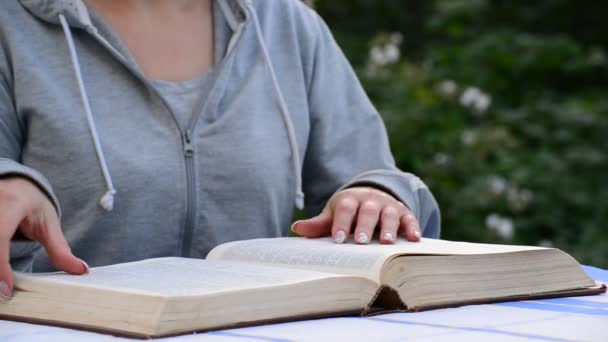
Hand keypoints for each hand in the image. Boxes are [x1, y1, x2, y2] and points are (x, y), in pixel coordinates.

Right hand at [0, 177, 87, 299]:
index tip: (6, 290)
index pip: (0, 236)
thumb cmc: (31, 204)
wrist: (14, 183)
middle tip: (3, 290)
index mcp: (12, 201)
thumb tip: (82, 271)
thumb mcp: (49, 224)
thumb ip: (60, 249)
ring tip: (1, 281)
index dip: (1, 267)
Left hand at [291, 186, 420, 243]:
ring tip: (387, 243)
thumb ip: (318, 224)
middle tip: (361, 242)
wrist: (371, 195)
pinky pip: (410, 219)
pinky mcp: (404, 213)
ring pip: (390, 214)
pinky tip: (414, 239)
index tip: (338, 239)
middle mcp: (371, 200)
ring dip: (390, 228)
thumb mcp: (333, 214)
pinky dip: (413, 228)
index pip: (345, 209)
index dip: (341, 223)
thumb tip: (296, 228)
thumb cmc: (349, 211)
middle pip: (368, 211)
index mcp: (350, 199)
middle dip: (365, 226)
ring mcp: (388, 206)